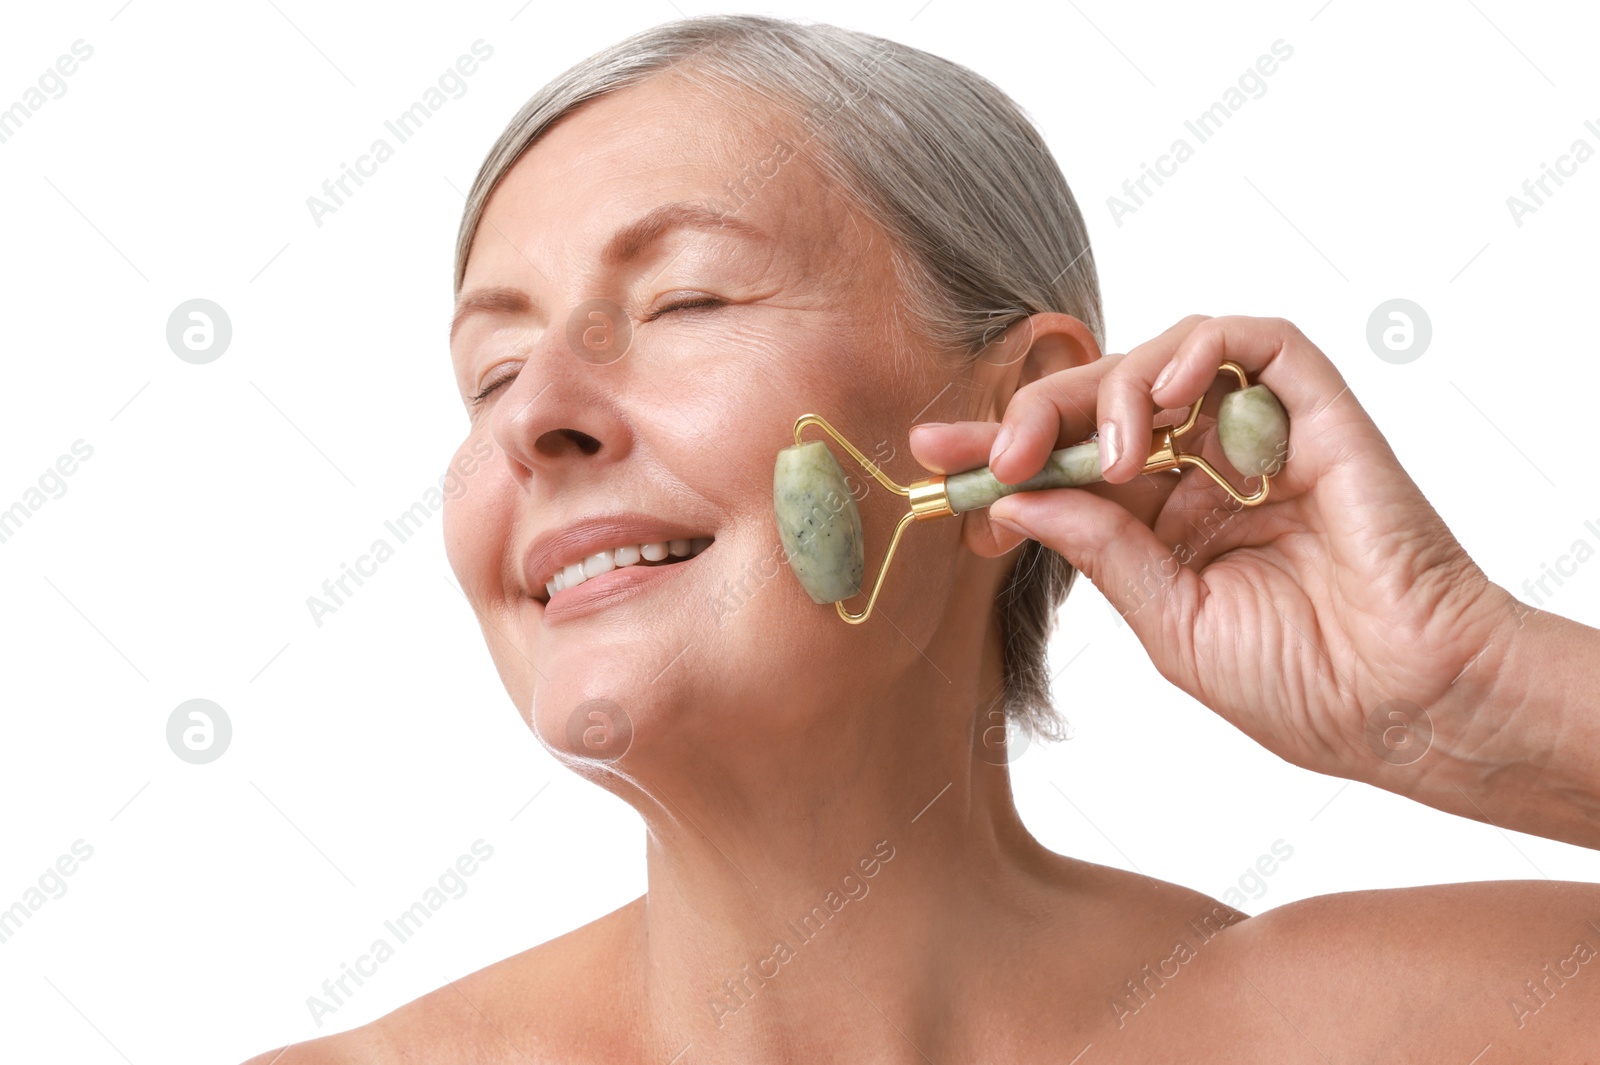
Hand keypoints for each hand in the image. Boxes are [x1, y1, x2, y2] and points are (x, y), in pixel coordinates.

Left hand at [910, 315, 1514, 787]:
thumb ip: (1098, 549)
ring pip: (1164, 361)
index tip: (935, 457)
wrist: (1403, 703)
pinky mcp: (1318, 411)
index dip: (1002, 452)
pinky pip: (1255, 341)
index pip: (1068, 464)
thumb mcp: (1169, 621)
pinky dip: (1197, 349)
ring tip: (1107, 455)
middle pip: (1101, 402)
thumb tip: (1013, 501)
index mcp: (1165, 523)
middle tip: (993, 448)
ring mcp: (1260, 436)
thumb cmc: (1301, 682)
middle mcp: (1205, 470)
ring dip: (1113, 391)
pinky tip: (1161, 401)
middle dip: (1033, 413)